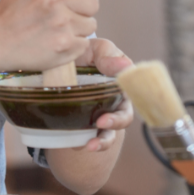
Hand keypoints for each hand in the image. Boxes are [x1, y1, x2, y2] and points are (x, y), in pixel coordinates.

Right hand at [0, 0, 97, 70]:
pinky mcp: (65, 46)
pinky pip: (84, 44)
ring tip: (57, 30)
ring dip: (77, 29)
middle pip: (92, 3)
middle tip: (61, 16)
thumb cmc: (10, 6)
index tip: (59, 2)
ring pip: (90, 24)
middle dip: (79, 10)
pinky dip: (73, 45)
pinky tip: (55, 42)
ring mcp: (62, 24)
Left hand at [76, 37, 133, 152]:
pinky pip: (88, 140)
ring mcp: (100, 116)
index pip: (136, 94)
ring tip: (90, 146)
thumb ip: (108, 55)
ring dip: (102, 142)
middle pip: (124, 117)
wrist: (57, 64)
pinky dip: (84, 144)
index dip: (136, 98)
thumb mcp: (96, 48)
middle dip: (115, 122)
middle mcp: (115, 103)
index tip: (124, 97)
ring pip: (108, 134)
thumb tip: (125, 65)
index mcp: (123, 84)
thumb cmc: (84, 53)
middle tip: (102, 122)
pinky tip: (75, 144)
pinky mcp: (83, 126)